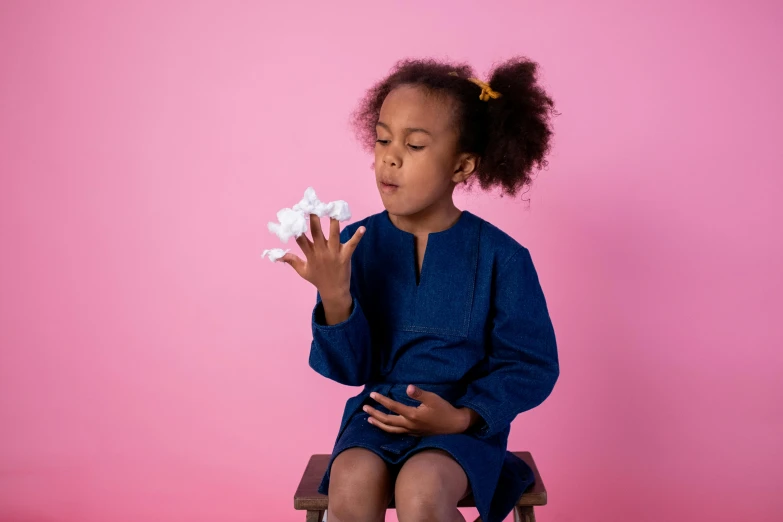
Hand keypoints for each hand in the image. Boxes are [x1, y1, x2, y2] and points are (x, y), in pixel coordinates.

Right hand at [280, 215, 364, 298]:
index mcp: (310, 255)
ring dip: (334, 223)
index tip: (295, 214)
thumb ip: (291, 260)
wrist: (334, 291)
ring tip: (334, 210)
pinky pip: (352, 245)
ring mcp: (333, 254)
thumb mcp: (303, 271)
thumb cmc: (318, 280)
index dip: (297, 227)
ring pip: (334, 235)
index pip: (300, 239)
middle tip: (313, 206)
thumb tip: (277, 255)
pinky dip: (357, 236)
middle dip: (314, 219)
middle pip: (316, 233)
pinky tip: (363, 228)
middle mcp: (321, 252)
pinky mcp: (345, 256)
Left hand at [363, 385, 477, 435]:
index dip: (381, 400)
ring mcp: (411, 431)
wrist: (455, 426)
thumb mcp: (433, 399)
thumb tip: (407, 387)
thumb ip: (419, 394)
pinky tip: (385, 427)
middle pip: (387, 421)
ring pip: (391, 430)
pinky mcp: (415, 434)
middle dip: (375, 414)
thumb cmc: (444, 409)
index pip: (393, 407)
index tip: (372, 394)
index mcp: (412, 415)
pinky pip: (397, 433)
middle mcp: (409, 425)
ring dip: (379, 424)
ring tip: (369, 420)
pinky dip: (388, 429)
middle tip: (364, 408)